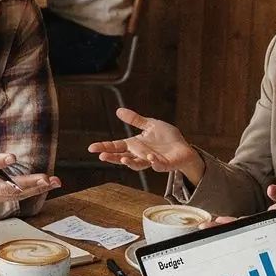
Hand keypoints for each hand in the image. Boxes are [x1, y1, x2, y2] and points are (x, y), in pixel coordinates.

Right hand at [89, 109, 204, 184]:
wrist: (183, 148)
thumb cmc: (167, 138)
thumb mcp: (150, 125)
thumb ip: (135, 120)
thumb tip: (118, 110)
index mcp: (135, 145)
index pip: (117, 146)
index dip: (105, 147)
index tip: (92, 148)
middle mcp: (140, 154)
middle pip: (123, 157)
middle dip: (113, 157)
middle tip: (102, 156)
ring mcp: (151, 161)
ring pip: (138, 164)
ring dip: (131, 162)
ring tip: (124, 158)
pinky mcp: (164, 164)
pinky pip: (157, 165)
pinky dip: (154, 162)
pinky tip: (150, 157)